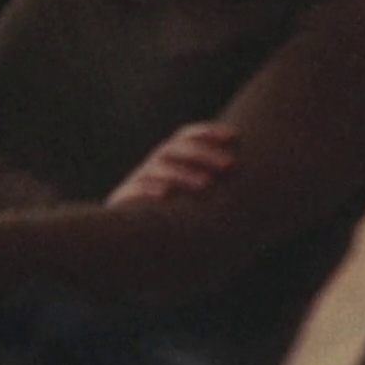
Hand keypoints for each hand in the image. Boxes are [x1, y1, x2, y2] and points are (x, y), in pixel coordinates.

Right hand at [105, 122, 239, 208]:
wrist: (127, 232)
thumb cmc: (168, 209)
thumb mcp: (187, 190)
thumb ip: (208, 179)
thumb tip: (239, 170)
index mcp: (170, 157)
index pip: (186, 136)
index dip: (208, 132)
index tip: (234, 137)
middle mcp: (154, 163)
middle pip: (176, 149)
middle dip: (204, 155)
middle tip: (230, 166)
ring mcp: (139, 179)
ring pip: (160, 170)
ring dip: (184, 175)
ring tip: (206, 186)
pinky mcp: (125, 198)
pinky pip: (137, 190)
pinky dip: (150, 190)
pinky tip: (166, 195)